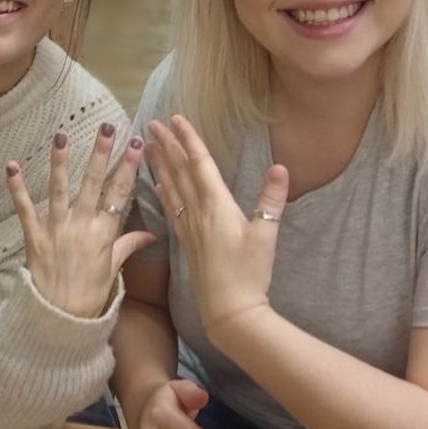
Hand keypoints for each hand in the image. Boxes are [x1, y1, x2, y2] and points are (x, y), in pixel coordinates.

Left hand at [6, 123, 155, 316]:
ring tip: (61, 136)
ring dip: (61, 162)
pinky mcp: (34, 237)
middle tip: (107, 128)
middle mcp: (82, 227)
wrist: (60, 318)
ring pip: (60, 190)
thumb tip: (150, 235)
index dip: (129, 167)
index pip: (120, 193)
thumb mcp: (114, 269)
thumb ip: (128, 245)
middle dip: (101, 154)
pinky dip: (16, 188)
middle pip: (93, 184)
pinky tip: (11, 166)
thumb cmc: (89, 295)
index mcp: (104, 234)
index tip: (137, 144)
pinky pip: (24, 209)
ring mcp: (56, 230)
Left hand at [146, 115, 289, 339]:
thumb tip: (280, 167)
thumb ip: (271, 199)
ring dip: (159, 164)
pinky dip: (163, 192)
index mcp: (216, 205)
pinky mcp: (187, 242)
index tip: (175, 118)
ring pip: (171, 187)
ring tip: (147, 146)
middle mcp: (197, 212)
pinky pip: (171, 209)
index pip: (199, 164)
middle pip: (179, 171)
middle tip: (151, 123)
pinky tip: (157, 185)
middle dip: (166, 145)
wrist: (229, 310)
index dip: (188, 139)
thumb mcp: (266, 234)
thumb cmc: (249, 273)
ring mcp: (189, 227)